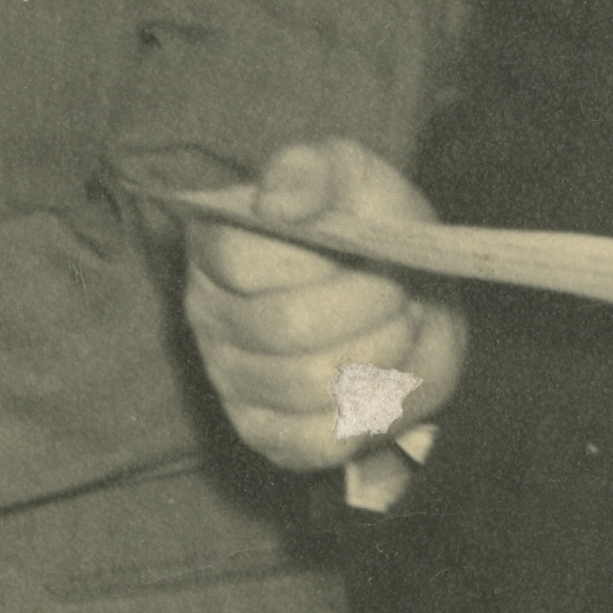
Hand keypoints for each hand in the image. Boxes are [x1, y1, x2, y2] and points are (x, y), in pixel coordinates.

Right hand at [181, 137, 467, 473]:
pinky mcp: (266, 432)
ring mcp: (232, 378)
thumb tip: (275, 202)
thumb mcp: (347, 173)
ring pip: (308, 386)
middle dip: (367, 312)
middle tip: (404, 294)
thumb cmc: (364, 224)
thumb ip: (310, 171)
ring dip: (378, 358)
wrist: (401, 289)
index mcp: (217, 244)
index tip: (373, 253)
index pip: (240, 262)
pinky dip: (366, 414)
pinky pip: (316, 441)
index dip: (319, 264)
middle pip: (285, 329)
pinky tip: (381, 379)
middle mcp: (209, 314)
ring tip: (400, 328)